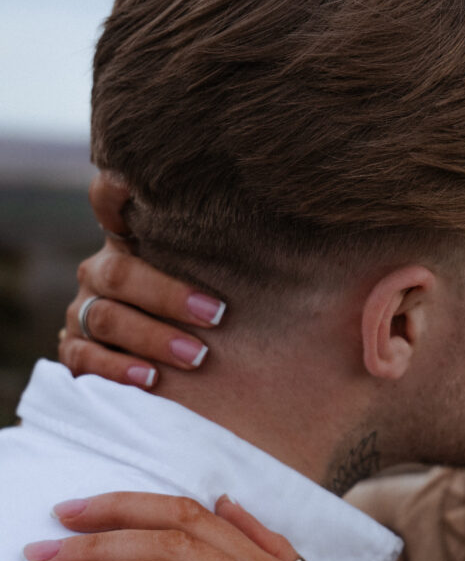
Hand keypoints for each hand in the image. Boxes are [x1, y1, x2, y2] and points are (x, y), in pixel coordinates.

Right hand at [59, 171, 224, 388]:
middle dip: (168, 295)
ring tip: (197, 356)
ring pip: (105, 317)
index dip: (113, 194)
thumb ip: (227, 259)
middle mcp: (99, 273)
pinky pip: (85, 358)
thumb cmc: (206, 318)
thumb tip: (292, 240)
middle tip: (216, 315)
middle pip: (119, 273)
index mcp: (128, 245)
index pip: (109, 205)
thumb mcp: (216, 283)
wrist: (174, 375)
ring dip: (153, 338)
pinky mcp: (76, 353)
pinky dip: (118, 369)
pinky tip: (151, 378)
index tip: (129, 182)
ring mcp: (83, 312)